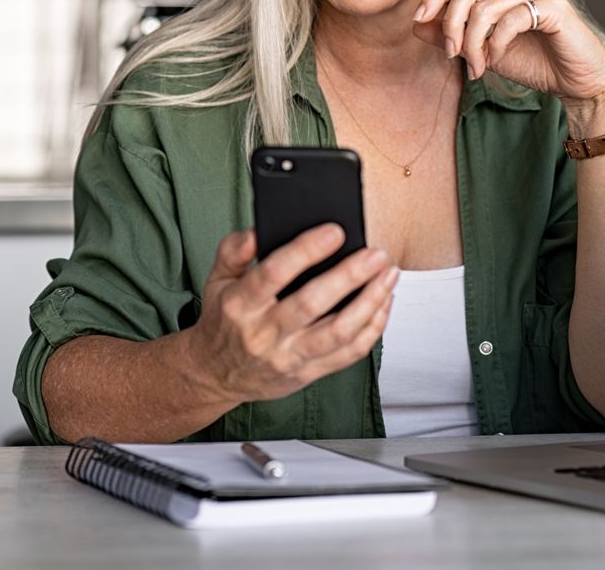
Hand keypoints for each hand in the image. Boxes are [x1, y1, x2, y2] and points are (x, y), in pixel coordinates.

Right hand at [187, 225, 397, 405]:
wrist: (216, 374)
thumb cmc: (224, 320)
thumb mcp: (216, 278)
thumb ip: (234, 250)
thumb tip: (258, 230)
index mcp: (240, 304)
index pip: (274, 273)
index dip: (306, 251)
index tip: (334, 232)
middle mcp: (264, 333)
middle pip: (312, 303)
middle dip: (349, 276)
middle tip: (375, 254)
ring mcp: (288, 357)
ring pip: (338, 332)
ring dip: (369, 302)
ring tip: (388, 275)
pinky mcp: (308, 373)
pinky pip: (348, 354)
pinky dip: (372, 328)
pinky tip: (383, 303)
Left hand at [412, 0, 604, 106]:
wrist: (573, 82)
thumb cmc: (532, 62)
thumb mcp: (481, 50)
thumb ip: (451, 36)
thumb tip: (417, 24)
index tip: (418, 20)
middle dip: (451, 24)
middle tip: (451, 54)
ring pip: (485, 7)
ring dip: (473, 43)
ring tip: (478, 67)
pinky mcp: (555, 7)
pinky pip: (511, 19)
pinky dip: (496, 43)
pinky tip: (496, 59)